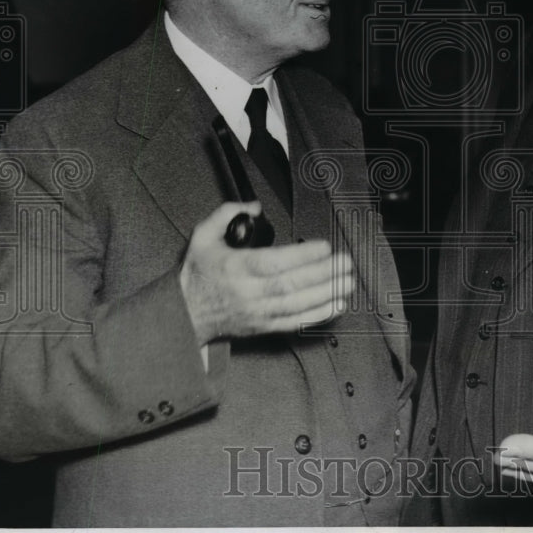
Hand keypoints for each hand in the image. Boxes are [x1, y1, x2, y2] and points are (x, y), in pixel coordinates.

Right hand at [179, 201, 354, 344]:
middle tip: (345, 262)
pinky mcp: (264, 326)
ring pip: (298, 304)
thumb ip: (226, 214)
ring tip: (347, 282)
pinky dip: (319, 315)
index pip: (274, 263)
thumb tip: (253, 206)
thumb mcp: (203, 236)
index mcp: (235, 268)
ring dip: (327, 293)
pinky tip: (336, 304)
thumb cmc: (197, 276)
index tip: (324, 246)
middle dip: (323, 273)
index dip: (302, 255)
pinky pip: (296, 322)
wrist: (185, 315)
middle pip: (292, 284)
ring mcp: (258, 312)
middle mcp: (248, 292)